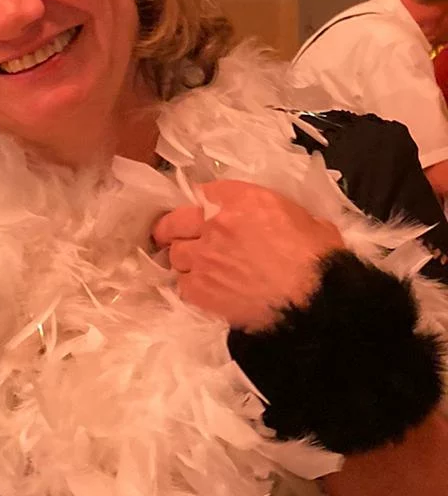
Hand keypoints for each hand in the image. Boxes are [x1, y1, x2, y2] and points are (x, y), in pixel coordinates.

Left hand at [151, 180, 344, 332]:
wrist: (315, 303)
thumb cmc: (319, 260)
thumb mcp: (306, 219)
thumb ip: (278, 213)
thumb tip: (277, 221)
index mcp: (239, 199)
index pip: (203, 193)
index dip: (204, 205)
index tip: (206, 214)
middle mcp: (213, 225)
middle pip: (174, 222)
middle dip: (175, 229)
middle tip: (181, 237)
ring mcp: (203, 258)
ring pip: (176, 255)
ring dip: (186, 260)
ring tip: (201, 269)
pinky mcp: (199, 290)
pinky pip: (183, 285)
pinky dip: (193, 287)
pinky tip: (207, 292)